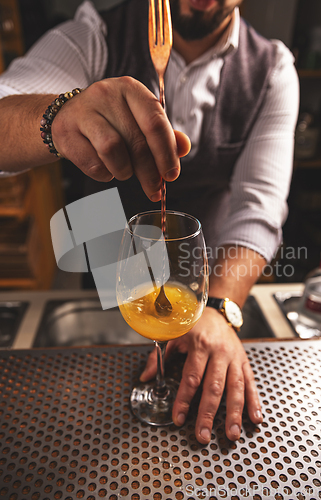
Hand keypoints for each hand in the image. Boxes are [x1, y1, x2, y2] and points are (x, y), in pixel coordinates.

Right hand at [51, 77, 189, 200]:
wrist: (67, 117)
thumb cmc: (110, 121)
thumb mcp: (137, 120)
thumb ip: (162, 134)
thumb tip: (184, 147)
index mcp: (130, 89)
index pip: (155, 122)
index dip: (167, 153)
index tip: (172, 175)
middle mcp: (106, 94)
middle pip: (136, 140)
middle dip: (149, 172)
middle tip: (154, 189)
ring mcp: (83, 111)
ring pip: (113, 150)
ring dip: (124, 171)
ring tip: (124, 173)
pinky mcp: (66, 131)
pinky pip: (92, 163)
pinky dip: (104, 173)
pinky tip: (106, 169)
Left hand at [140, 307, 262, 443]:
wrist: (218, 311)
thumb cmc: (194, 324)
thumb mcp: (174, 335)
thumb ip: (159, 357)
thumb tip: (146, 377)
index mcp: (200, 344)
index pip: (192, 377)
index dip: (184, 399)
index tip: (179, 417)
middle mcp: (219, 352)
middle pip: (214, 387)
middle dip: (208, 414)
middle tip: (203, 435)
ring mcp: (234, 357)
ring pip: (235, 387)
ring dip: (234, 413)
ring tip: (231, 434)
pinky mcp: (244, 361)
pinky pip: (250, 382)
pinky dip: (254, 401)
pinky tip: (255, 417)